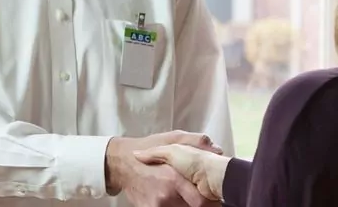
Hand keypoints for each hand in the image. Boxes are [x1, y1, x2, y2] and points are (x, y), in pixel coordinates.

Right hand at [105, 130, 222, 205]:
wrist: (121, 163)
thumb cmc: (147, 148)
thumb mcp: (170, 138)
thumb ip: (194, 142)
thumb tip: (216, 148)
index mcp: (174, 178)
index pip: (200, 202)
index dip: (210, 201)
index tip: (213, 196)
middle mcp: (166, 195)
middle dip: (200, 203)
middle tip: (200, 195)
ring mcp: (156, 206)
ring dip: (186, 203)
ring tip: (183, 193)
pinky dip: (173, 205)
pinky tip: (172, 197)